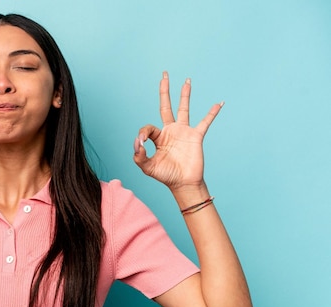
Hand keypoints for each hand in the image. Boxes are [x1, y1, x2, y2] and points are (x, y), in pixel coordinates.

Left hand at [133, 72, 222, 190]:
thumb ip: (139, 155)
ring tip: (187, 80)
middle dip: (164, 90)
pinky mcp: (196, 136)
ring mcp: (184, 132)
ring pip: (184, 108)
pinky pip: (205, 122)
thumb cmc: (165, 176)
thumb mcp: (147, 167)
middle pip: (166, 106)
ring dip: (185, 94)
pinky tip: (218, 103)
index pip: (148, 127)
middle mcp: (170, 131)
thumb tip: (137, 142)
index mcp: (158, 137)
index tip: (141, 143)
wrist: (183, 184)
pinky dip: (212, 113)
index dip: (142, 134)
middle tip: (164, 74)